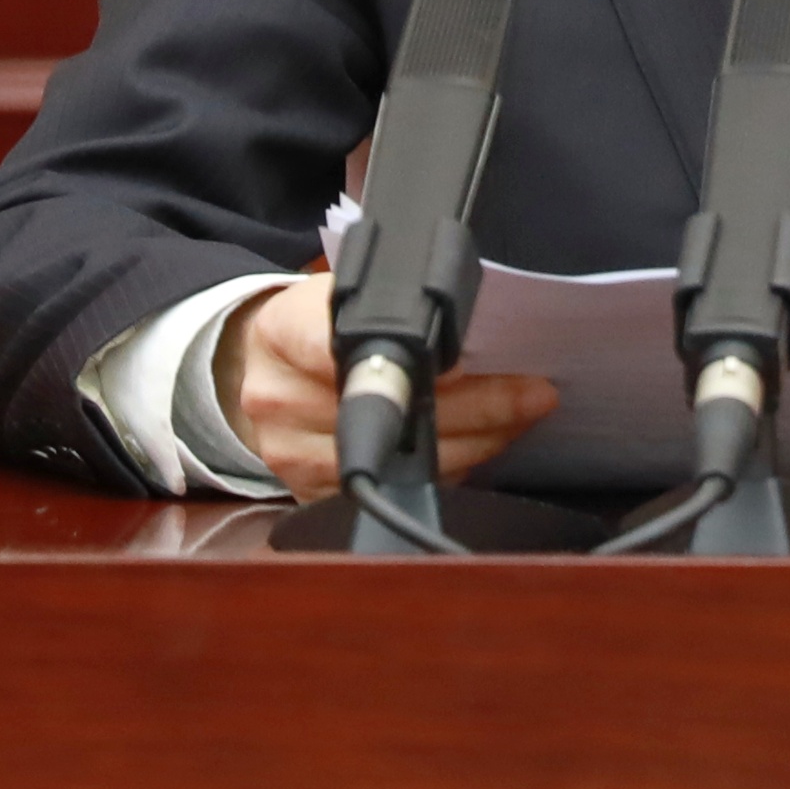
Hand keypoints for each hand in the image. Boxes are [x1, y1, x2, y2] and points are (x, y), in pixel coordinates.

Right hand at [222, 273, 554, 495]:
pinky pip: (395, 488)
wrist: (257, 371)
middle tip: (532, 392)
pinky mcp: (309, 494)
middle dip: (479, 405)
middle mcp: (278, 396)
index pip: (350, 345)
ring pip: (403, 460)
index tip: (470, 366)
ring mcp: (290, 452)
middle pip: (393, 412)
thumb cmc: (314, 328)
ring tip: (519, 417)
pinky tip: (477, 446)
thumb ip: (392, 306)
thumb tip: (485, 328)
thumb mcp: (338, 295)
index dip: (418, 363)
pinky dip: (446, 470)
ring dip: (475, 442)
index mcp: (281, 330)